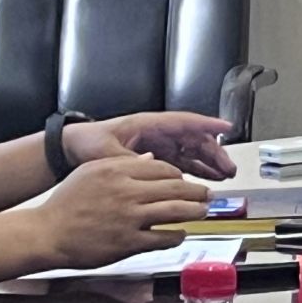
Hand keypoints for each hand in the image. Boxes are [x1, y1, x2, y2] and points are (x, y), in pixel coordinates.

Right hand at [33, 155, 212, 267]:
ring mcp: (129, 218)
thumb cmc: (65, 202)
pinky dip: (176, 235)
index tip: (186, 181)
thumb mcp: (91, 170)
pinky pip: (161, 237)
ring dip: (194, 211)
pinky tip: (180, 234)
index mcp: (118, 171)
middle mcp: (127, 192)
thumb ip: (123, 163)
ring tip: (203, 212)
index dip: (179, 176)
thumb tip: (151, 158)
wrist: (46, 233)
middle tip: (206, 195)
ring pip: (174, 211)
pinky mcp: (127, 243)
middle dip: (196, 192)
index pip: (162, 168)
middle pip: (174, 188)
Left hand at [67, 113, 234, 180]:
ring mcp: (158, 146)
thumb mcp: (107, 152)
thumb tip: (151, 163)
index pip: (184, 122)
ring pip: (190, 152)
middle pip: (193, 139)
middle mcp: (158, 133)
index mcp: (149, 125)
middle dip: (213, 152)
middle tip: (228, 168)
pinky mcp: (154, 159)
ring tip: (224, 176)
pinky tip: (205, 180)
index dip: (206, 125)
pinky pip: (181, 164)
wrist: (73, 150)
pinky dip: (195, 171)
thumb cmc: (89, 143)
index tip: (226, 128)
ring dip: (208, 163)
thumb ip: (130, 158)